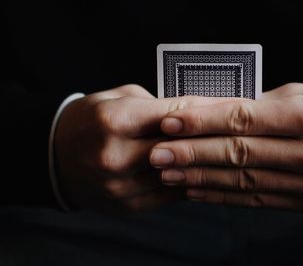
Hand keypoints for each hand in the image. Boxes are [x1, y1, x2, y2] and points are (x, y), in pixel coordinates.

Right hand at [55, 84, 239, 211]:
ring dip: (208, 164)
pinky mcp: (127, 205)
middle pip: (182, 147)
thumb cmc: (92, 119)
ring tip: (234, 153)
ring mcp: (121, 186)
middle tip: (244, 131)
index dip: (209, 110)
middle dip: (216, 137)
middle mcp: (116, 156)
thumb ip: (158, 105)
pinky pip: (171, 194)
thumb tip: (199, 112)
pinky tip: (208, 172)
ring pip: (181, 175)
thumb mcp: (119, 98)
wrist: (56, 157)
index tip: (236, 106)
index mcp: (113, 121)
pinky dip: (191, 182)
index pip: (175, 115)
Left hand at [150, 83, 302, 210]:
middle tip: (156, 153)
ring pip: (242, 181)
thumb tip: (211, 111)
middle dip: (191, 154)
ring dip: (200, 179)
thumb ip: (260, 105)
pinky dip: (223, 196)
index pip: (242, 120)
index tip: (169, 122)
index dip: (201, 122)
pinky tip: (198, 191)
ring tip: (168, 174)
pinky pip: (256, 200)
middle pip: (237, 153)